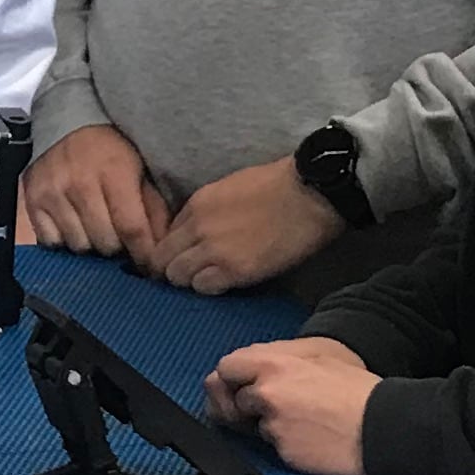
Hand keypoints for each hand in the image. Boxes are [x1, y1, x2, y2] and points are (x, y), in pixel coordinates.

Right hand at [18, 123, 172, 271]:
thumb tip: (163, 248)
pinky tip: (72, 225)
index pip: (132, 228)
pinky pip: (51, 241)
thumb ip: (154, 208)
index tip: (151, 268)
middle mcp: (80, 184)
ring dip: (90, 243)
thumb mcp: (140, 169)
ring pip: (78, 245)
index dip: (144, 254)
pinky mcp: (32, 201)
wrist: (66, 121)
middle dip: (117, 246)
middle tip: (119, 237)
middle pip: (105, 243)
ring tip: (95, 228)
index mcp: (114, 173)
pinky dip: (64, 240)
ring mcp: (53, 193)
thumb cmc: (110, 148)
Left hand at [157, 156, 345, 297]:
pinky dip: (211, 288)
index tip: (185, 256)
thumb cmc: (279, 186)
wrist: (310, 194)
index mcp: (197, 204)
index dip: (174, 249)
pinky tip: (226, 282)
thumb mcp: (230, 189)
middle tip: (193, 273)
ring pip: (179, 277)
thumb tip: (197, 231)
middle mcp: (198, 227)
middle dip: (174, 268)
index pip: (166, 236)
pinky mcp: (235, 270)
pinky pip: (205, 288)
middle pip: (164, 259)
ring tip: (211, 278)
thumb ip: (207, 211)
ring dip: (192, 280)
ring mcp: (214, 250)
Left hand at [202, 336, 379, 474]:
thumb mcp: (317, 357)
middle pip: (232, 400)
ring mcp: (272, 425)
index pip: (226, 367)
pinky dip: (285, 443)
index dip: (235, 378)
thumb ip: (276, 358)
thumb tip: (250, 364)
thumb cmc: (357, 391)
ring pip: (253, 426)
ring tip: (303, 419)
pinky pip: (273, 446)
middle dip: (247, 404)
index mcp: (274, 365)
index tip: (242, 384)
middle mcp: (266, 394)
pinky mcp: (282, 451)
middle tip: (275, 405)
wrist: (383, 427)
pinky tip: (310, 435)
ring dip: (268, 424)